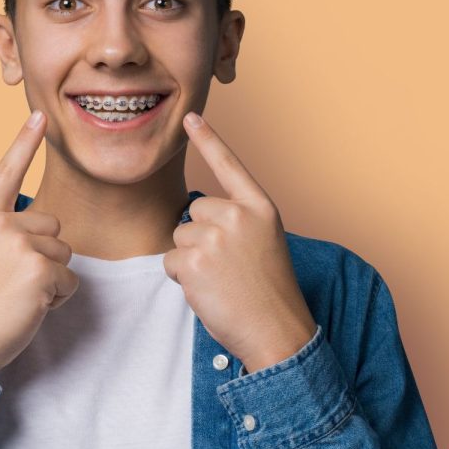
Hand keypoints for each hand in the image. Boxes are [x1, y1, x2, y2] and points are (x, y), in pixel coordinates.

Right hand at [0, 110, 78, 380]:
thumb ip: (3, 230)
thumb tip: (44, 225)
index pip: (6, 171)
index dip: (24, 142)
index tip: (39, 114)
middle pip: (53, 225)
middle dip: (43, 254)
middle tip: (11, 281)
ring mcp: (18, 245)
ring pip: (64, 252)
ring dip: (51, 277)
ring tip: (18, 294)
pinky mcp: (38, 270)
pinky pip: (70, 280)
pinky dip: (57, 298)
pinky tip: (29, 307)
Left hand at [163, 112, 317, 373]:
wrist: (277, 331)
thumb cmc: (270, 292)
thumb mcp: (264, 242)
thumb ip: (237, 221)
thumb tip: (196, 215)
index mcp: (260, 207)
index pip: (229, 166)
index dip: (208, 139)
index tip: (189, 117)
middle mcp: (238, 215)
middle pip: (193, 212)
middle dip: (200, 238)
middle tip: (227, 267)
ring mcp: (214, 236)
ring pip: (179, 237)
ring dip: (190, 261)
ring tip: (220, 280)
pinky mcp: (193, 260)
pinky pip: (170, 262)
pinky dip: (182, 279)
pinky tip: (209, 291)